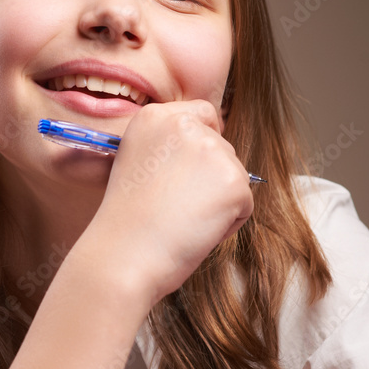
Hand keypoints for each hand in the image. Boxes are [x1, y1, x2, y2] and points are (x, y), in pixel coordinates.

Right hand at [86, 99, 253, 307]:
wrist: (124, 255)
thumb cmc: (127, 222)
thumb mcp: (136, 163)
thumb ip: (168, 147)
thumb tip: (206, 153)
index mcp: (154, 116)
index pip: (202, 114)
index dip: (203, 143)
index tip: (187, 172)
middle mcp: (184, 125)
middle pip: (222, 147)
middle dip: (210, 178)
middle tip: (175, 205)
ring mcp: (211, 150)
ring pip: (236, 175)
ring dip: (218, 201)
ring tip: (182, 219)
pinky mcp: (233, 181)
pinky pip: (244, 204)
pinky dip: (228, 223)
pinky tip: (195, 230)